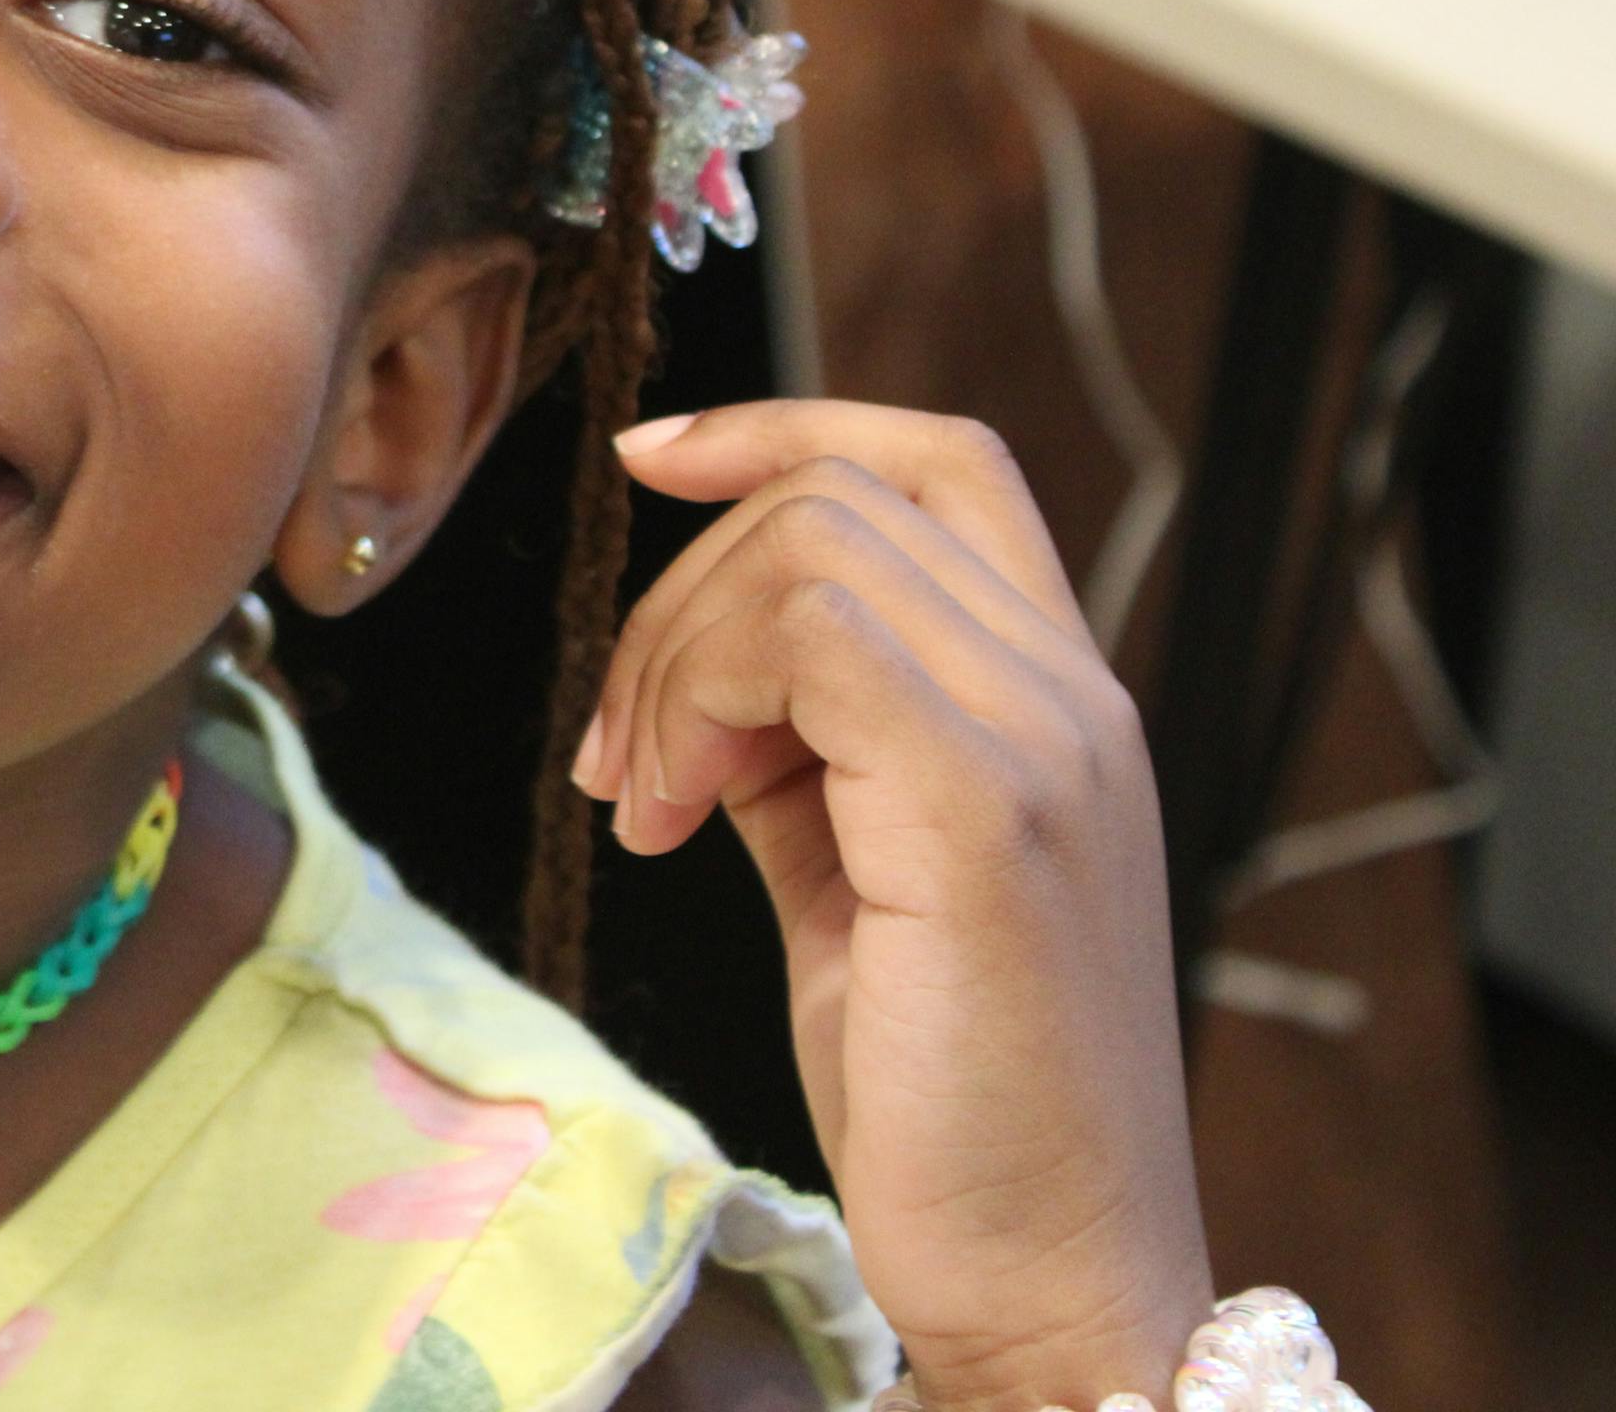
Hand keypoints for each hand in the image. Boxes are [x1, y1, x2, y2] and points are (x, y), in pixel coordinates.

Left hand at [581, 402, 1211, 1411]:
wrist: (1052, 1274)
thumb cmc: (957, 1104)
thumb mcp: (859, 883)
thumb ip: (802, 757)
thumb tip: (695, 674)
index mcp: (1058, 701)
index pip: (942, 462)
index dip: (786, 426)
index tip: (651, 454)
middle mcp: (1074, 697)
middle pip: (834, 500)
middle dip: (675, 601)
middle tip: (626, 760)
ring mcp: (1047, 743)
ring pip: (807, 551)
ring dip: (672, 660)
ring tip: (648, 800)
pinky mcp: (988, 809)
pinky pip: (811, 638)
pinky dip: (697, 700)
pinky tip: (673, 819)